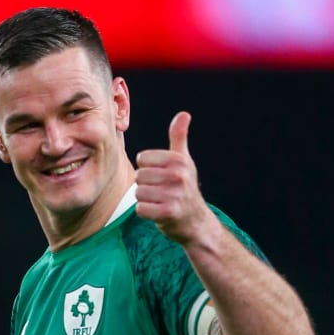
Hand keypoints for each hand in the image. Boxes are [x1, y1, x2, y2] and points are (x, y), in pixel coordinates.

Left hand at [135, 112, 216, 245]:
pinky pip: (140, 209)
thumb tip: (183, 114)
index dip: (147, 169)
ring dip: (145, 200)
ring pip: (138, 193)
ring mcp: (175, 195)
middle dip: (145, 186)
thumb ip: (179, 137)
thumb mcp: (183, 160)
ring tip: (160, 201)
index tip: (161, 176)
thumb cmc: (185, 187)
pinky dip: (145, 213)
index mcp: (179, 160)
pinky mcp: (168, 213)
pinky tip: (158, 212)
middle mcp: (179, 175)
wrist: (195, 221)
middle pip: (139, 176)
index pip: (142, 158)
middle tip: (160, 191)